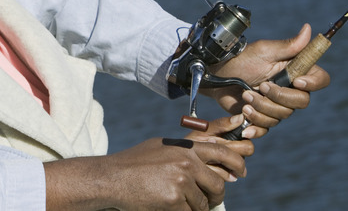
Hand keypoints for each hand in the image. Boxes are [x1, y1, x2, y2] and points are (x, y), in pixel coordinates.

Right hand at [43, 138, 245, 210]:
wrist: (112, 178)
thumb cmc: (134, 162)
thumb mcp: (161, 147)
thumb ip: (185, 151)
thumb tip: (212, 161)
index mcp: (185, 147)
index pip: (222, 153)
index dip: (236, 164)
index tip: (241, 173)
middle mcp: (186, 162)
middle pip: (218, 185)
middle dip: (215, 195)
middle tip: (209, 199)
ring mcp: (181, 181)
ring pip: (203, 203)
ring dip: (193, 207)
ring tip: (173, 200)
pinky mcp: (174, 201)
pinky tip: (166, 206)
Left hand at [186, 115, 253, 178]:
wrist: (180, 161)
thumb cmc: (192, 142)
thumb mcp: (203, 130)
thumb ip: (221, 124)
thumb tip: (240, 117)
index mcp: (233, 136)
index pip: (252, 132)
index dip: (253, 131)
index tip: (245, 132)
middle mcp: (236, 150)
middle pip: (248, 148)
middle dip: (233, 147)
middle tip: (216, 143)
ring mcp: (233, 165)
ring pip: (240, 162)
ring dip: (223, 158)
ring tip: (207, 155)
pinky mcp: (227, 177)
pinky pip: (228, 174)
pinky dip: (216, 169)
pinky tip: (207, 166)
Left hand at [203, 24, 330, 137]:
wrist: (216, 75)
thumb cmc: (240, 59)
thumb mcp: (263, 50)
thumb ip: (288, 45)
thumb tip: (308, 29)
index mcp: (294, 71)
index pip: (319, 80)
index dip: (313, 83)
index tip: (296, 81)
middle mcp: (289, 89)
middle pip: (301, 102)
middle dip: (278, 96)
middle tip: (259, 86)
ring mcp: (276, 104)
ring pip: (281, 115)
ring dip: (261, 107)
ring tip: (245, 96)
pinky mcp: (262, 117)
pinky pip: (266, 128)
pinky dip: (255, 124)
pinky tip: (244, 115)